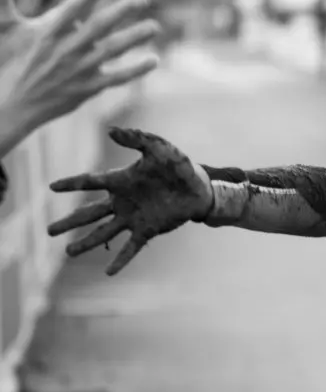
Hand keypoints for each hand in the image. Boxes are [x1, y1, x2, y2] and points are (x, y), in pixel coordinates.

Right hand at [0, 0, 159, 136]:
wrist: (10, 106)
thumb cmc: (6, 61)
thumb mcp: (4, 27)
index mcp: (47, 31)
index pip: (73, 7)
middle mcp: (66, 50)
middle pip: (100, 26)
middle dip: (123, 10)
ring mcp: (79, 70)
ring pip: (113, 50)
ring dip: (135, 37)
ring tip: (154, 26)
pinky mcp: (88, 88)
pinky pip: (117, 78)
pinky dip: (136, 70)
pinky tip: (153, 59)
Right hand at [47, 127, 213, 275]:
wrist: (200, 187)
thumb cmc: (178, 165)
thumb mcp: (159, 147)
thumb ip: (136, 138)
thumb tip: (110, 131)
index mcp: (121, 180)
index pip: (90, 181)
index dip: (71, 184)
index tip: (51, 187)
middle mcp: (122, 201)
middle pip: (89, 213)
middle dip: (69, 222)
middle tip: (48, 231)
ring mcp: (133, 217)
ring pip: (103, 232)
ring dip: (85, 243)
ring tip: (67, 253)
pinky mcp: (147, 230)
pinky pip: (131, 247)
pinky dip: (120, 259)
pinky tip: (108, 272)